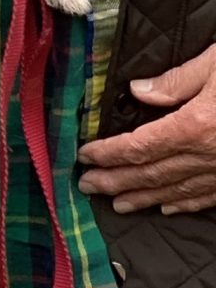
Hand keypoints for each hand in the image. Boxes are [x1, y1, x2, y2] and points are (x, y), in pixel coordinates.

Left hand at [78, 44, 215, 214]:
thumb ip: (176, 81)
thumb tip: (138, 93)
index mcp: (197, 126)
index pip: (140, 146)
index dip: (109, 154)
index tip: (84, 157)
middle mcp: (210, 155)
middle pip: (153, 173)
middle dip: (116, 181)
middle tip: (85, 186)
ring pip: (177, 189)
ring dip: (143, 197)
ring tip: (115, 203)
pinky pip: (208, 195)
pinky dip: (184, 202)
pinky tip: (166, 206)